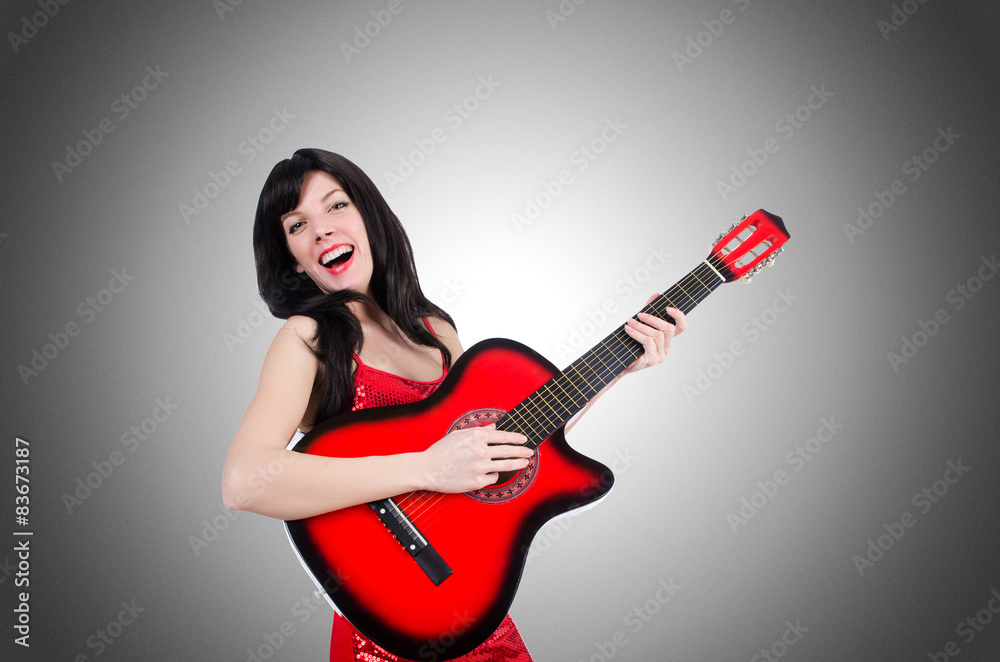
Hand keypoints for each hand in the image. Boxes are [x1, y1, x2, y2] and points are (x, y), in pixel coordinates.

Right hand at [418, 424, 532, 492]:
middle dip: (522, 451)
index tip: (524, 439)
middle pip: (508, 451)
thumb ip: (478, 431)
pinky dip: (494, 475)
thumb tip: (493, 427)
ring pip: (505, 465)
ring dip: (518, 463)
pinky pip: (493, 478)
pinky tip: (492, 474)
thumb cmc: (441, 451)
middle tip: (530, 451)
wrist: (427, 469)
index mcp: (476, 437)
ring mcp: (480, 467)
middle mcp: (480, 451)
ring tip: (524, 463)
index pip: (502, 436)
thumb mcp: (459, 435)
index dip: (516, 438)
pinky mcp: (477, 481)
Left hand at [621, 297, 687, 375]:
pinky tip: (629, 330)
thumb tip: (656, 295)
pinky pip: (648, 342)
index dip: (679, 317)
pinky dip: (637, 334)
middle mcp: (666, 347)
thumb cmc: (630, 344)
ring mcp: (661, 354)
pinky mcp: (653, 359)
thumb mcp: (640, 325)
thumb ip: (649, 311)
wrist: (619, 362)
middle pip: (668, 329)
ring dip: (642, 326)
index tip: (667, 308)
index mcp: (666, 339)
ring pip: (657, 335)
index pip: (681, 327)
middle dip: (653, 319)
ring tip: (630, 322)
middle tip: (639, 315)